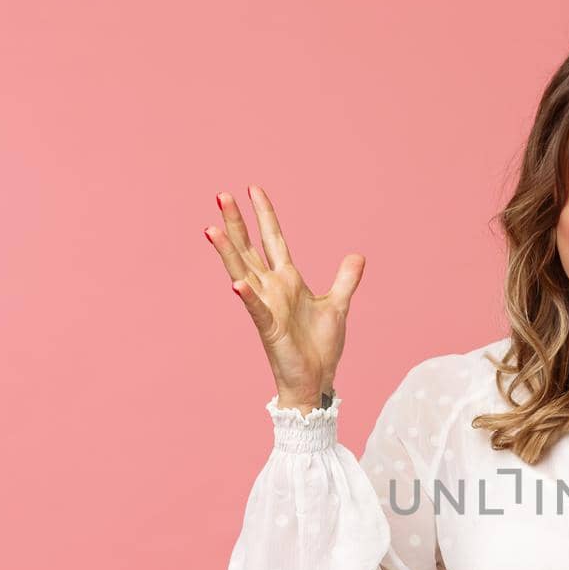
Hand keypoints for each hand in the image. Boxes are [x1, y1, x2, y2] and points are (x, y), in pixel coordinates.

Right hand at [203, 184, 364, 407]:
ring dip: (228, 252)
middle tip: (222, 195)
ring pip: (243, 272)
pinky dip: (248, 297)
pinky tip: (237, 284)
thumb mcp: (338, 305)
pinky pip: (256, 309)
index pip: (273, 240)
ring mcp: (268, 307)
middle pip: (250, 249)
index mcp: (288, 280)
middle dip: (237, 223)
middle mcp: (273, 289)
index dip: (264, 215)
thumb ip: (345, 280)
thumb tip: (357, 256)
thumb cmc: (320, 346)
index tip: (253, 189)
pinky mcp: (269, 328)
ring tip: (211, 229)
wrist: (316, 380)